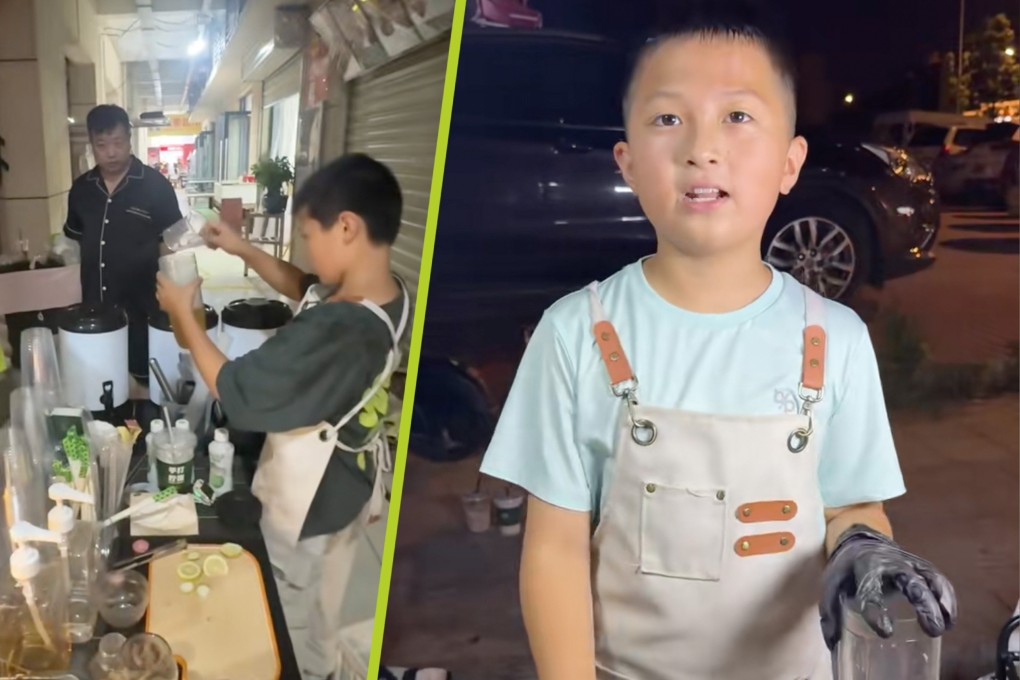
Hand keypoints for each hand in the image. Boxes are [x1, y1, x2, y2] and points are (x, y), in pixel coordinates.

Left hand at [155, 272, 202, 317]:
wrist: (182, 314)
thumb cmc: (185, 299)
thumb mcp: (192, 289)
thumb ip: (195, 282)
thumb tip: (200, 277)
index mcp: (166, 285)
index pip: (159, 277)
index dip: (160, 274)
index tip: (161, 273)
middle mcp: (161, 292)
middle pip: (157, 285)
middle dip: (160, 283)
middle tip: (165, 282)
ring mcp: (161, 300)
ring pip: (157, 294)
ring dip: (160, 292)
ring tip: (165, 291)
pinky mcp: (163, 308)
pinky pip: (161, 303)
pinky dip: (163, 301)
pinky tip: (168, 302)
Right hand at [201, 221, 245, 255]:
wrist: (242, 249)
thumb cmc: (230, 244)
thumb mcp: (218, 241)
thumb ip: (209, 237)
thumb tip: (202, 234)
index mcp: (220, 225)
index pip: (208, 224)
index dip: (203, 230)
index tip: (201, 237)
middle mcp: (222, 227)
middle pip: (211, 229)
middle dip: (207, 237)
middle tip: (206, 244)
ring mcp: (225, 232)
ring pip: (214, 235)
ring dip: (211, 241)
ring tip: (211, 248)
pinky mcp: (227, 238)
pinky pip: (218, 238)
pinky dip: (215, 242)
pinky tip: (215, 248)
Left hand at [820, 525, 956, 649]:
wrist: (861, 542)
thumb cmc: (847, 571)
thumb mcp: (831, 586)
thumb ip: (830, 614)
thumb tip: (833, 644)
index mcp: (863, 567)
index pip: (870, 590)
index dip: (877, 611)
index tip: (886, 631)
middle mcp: (889, 562)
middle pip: (911, 582)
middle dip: (924, 604)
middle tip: (933, 630)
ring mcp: (909, 562)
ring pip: (930, 579)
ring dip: (941, 602)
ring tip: (946, 626)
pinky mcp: (921, 565)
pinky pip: (938, 579)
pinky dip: (947, 597)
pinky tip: (950, 616)